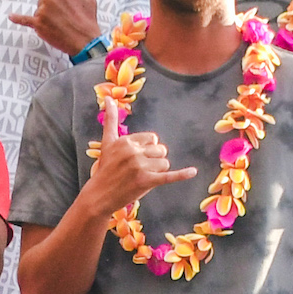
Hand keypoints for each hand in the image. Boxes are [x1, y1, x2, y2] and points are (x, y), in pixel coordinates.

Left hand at [8, 0, 100, 55]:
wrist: (85, 40)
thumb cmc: (87, 19)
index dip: (57, 3)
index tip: (66, 10)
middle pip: (42, 2)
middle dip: (51, 10)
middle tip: (64, 18)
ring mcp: (42, 11)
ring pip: (38, 12)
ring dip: (46, 19)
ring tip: (60, 25)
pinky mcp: (38, 24)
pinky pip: (25, 20)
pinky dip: (17, 18)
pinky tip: (11, 16)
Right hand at [88, 96, 197, 217]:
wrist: (99, 195)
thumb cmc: (105, 168)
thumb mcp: (107, 142)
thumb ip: (110, 119)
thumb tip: (109, 98)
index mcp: (127, 140)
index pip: (153, 139)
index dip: (148, 149)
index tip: (136, 158)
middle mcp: (133, 152)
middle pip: (161, 150)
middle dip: (155, 160)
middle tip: (139, 170)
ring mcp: (140, 167)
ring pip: (165, 163)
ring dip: (157, 172)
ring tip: (142, 177)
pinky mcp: (146, 181)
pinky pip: (169, 176)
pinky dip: (182, 174)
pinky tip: (193, 172)